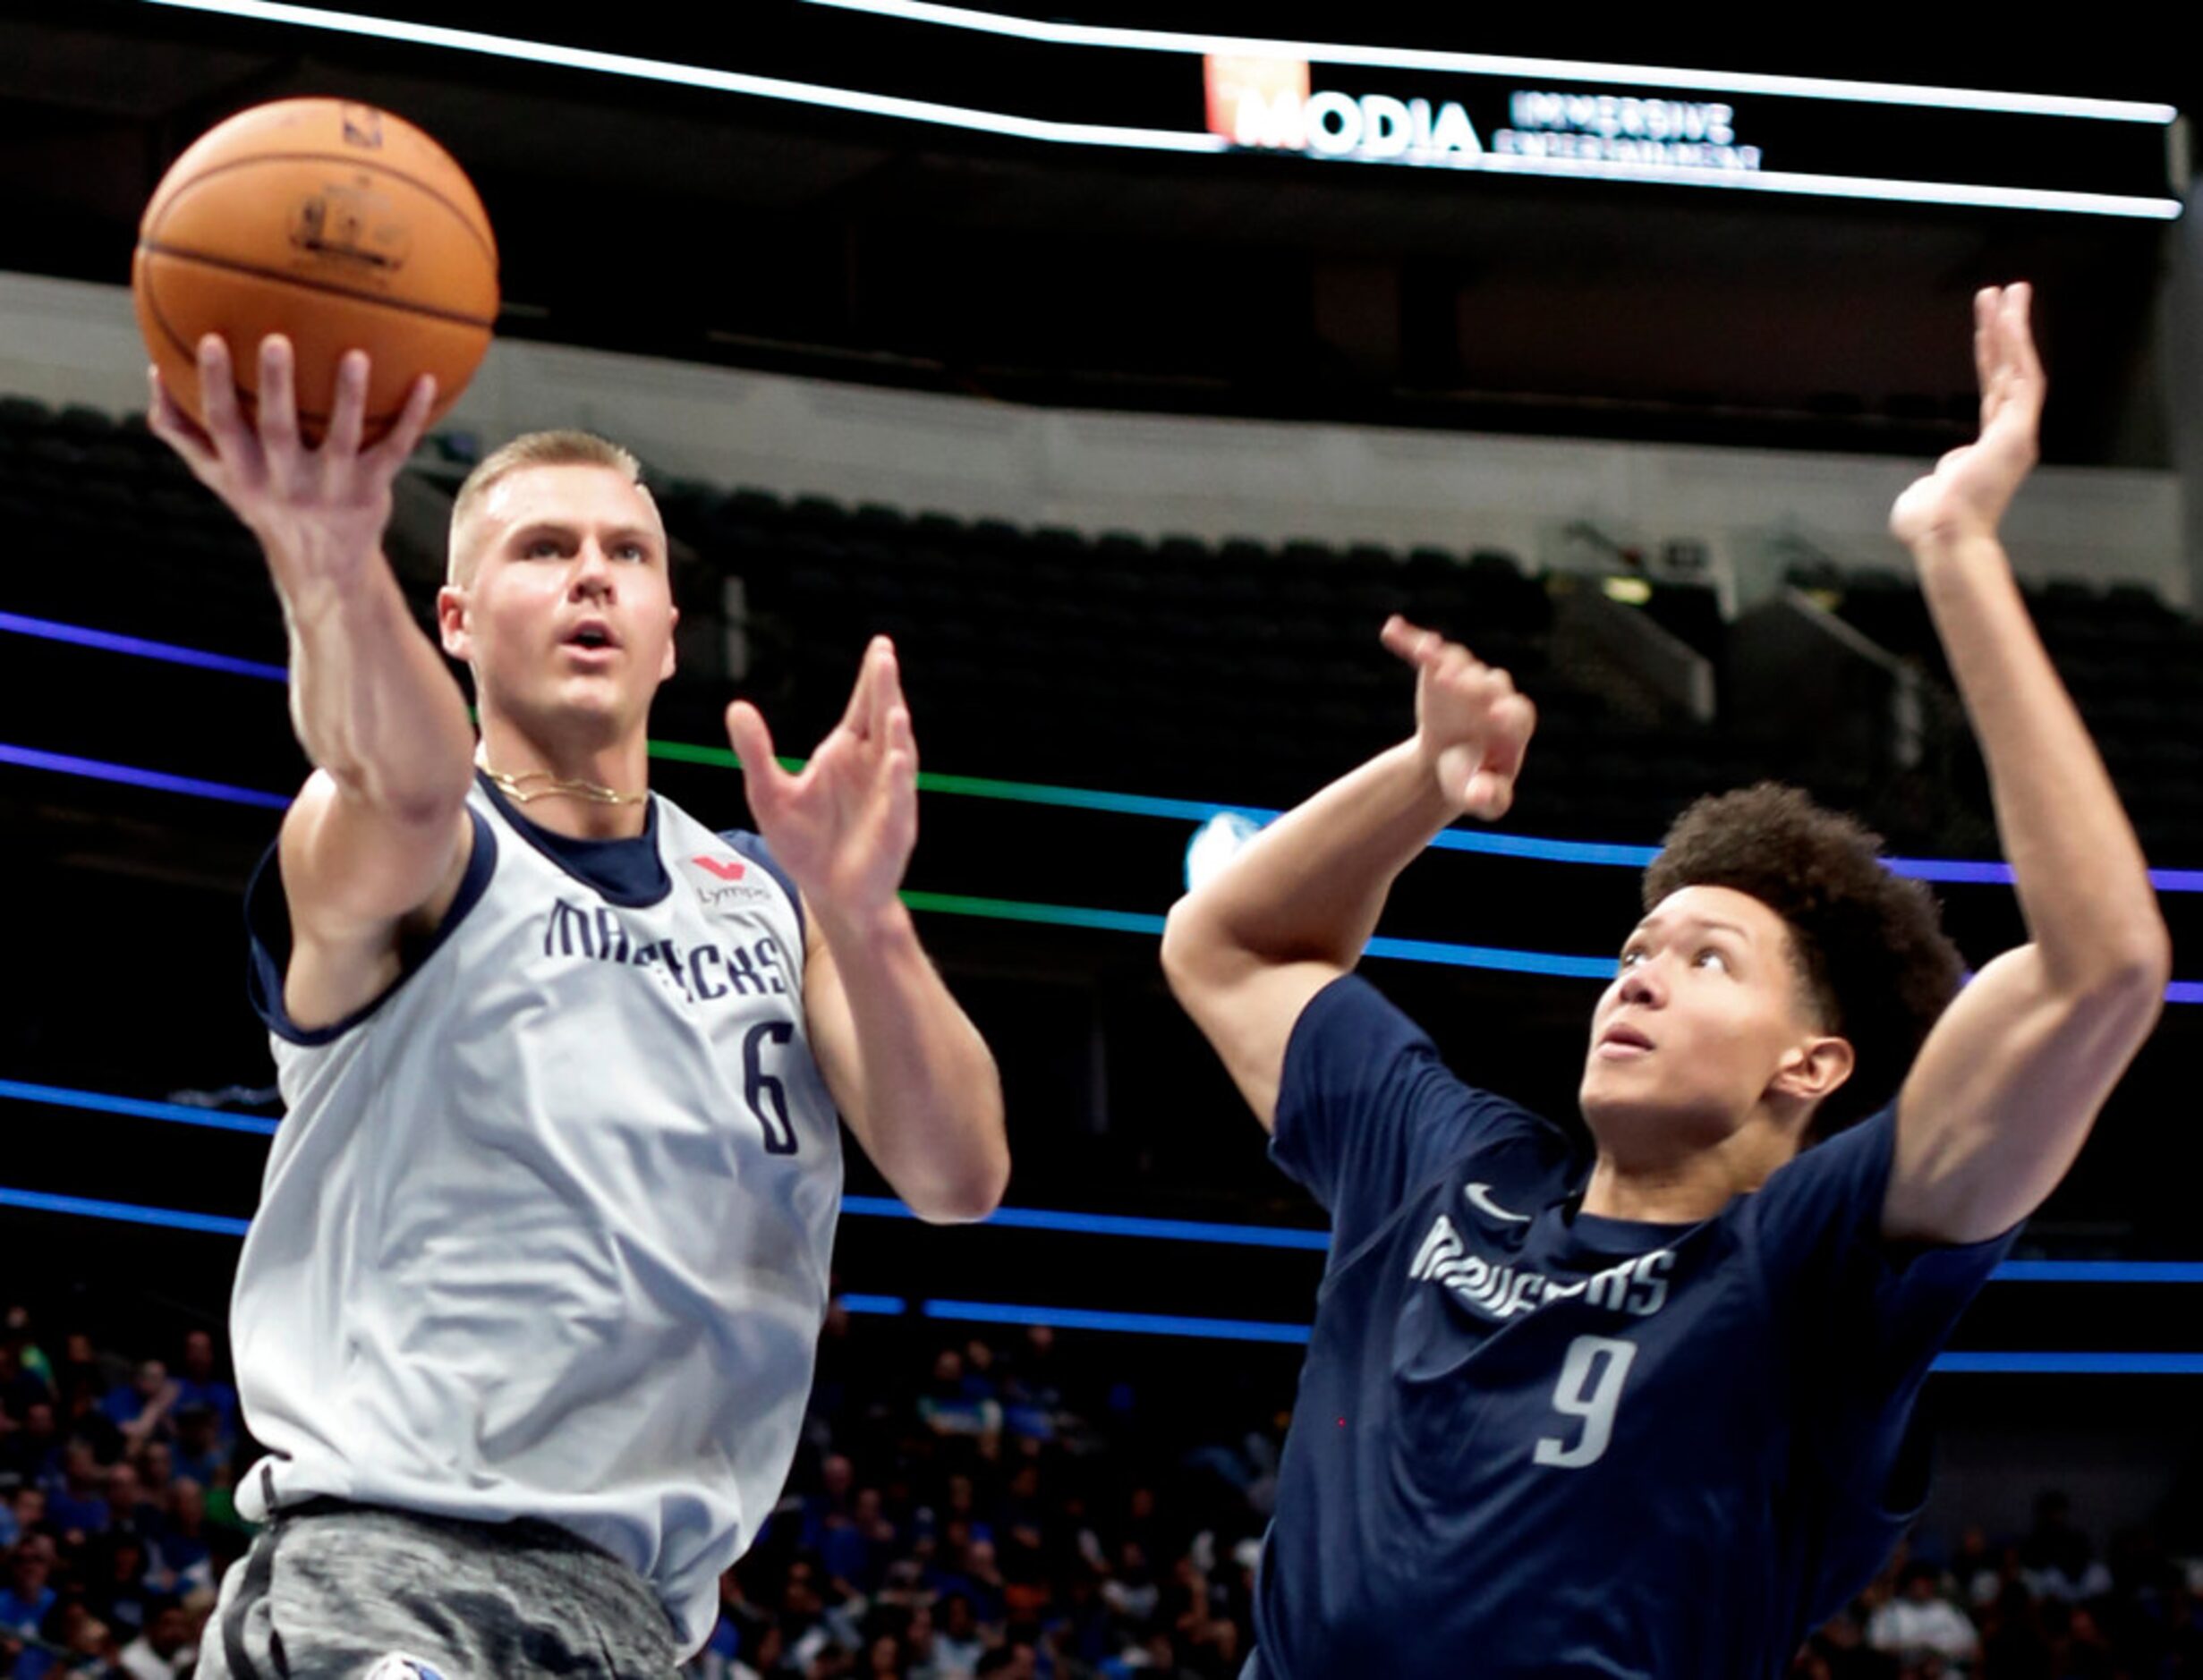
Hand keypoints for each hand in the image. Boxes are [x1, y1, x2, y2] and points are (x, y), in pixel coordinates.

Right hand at [147, 334, 435, 593]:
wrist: (323, 566)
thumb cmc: (266, 502)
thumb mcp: (221, 477)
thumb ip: (183, 430)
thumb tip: (153, 373)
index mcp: (245, 473)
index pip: (221, 425)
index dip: (214, 386)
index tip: (210, 340)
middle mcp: (287, 482)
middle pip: (277, 430)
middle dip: (276, 387)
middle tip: (277, 339)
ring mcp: (333, 487)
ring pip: (341, 438)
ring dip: (348, 397)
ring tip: (356, 354)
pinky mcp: (373, 490)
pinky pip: (396, 449)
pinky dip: (413, 417)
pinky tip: (427, 380)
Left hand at [725, 636, 917, 927]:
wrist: (830, 893)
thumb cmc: (805, 843)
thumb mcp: (769, 793)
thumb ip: (756, 751)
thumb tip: (736, 707)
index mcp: (847, 752)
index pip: (862, 707)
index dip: (871, 679)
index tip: (880, 647)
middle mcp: (874, 767)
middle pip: (882, 719)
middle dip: (885, 689)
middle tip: (885, 655)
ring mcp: (888, 795)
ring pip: (897, 755)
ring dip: (897, 731)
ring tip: (893, 706)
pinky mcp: (894, 827)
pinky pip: (897, 799)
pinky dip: (899, 780)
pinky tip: (897, 759)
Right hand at [1380, 614, 1534, 819]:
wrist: (1449, 761)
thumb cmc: (1472, 780)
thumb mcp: (1483, 799)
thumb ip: (1489, 800)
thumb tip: (1480, 796)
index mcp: (1514, 724)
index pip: (1516, 713)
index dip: (1507, 712)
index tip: (1494, 715)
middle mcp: (1494, 694)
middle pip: (1488, 682)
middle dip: (1471, 682)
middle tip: (1451, 681)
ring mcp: (1466, 678)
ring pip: (1460, 662)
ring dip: (1444, 658)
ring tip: (1427, 651)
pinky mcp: (1438, 669)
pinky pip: (1426, 652)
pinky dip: (1410, 640)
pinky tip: (1391, 630)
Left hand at [1890, 283, 2042, 550]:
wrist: (1942, 538)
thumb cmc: (1928, 525)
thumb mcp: (1930, 491)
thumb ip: (1941, 474)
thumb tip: (1942, 472)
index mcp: (1989, 447)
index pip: (1993, 390)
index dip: (1991, 355)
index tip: (1986, 326)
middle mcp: (2009, 435)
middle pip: (2009, 370)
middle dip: (2006, 330)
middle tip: (2003, 292)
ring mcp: (2016, 432)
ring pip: (2019, 367)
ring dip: (2014, 328)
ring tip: (2011, 291)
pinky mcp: (2019, 431)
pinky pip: (2022, 378)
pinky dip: (2017, 346)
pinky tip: (2010, 317)